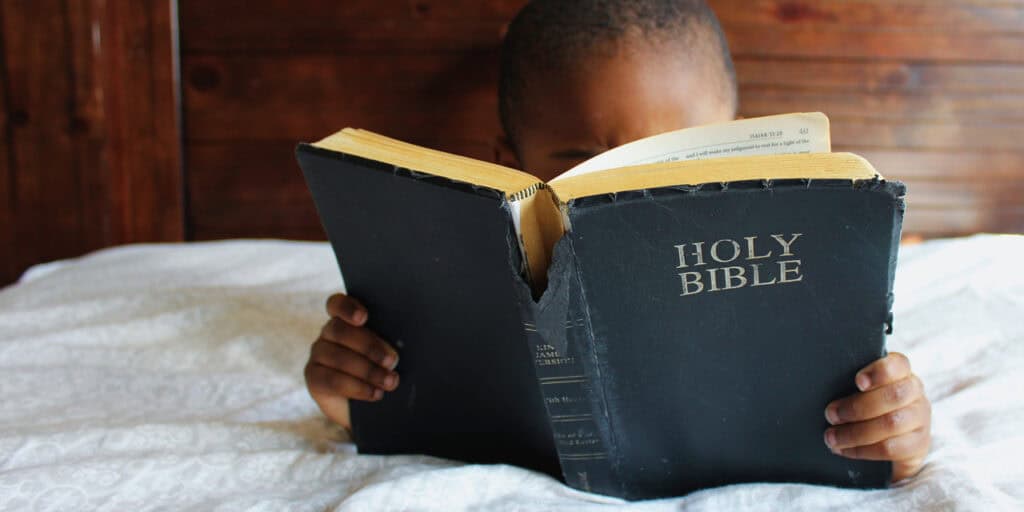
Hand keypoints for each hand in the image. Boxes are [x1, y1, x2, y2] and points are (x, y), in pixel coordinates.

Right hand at [304, 293, 399, 429]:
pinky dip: (357, 387)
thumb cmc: (386, 370)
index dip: (348, 308)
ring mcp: (318, 354)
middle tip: (392, 361)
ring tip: (390, 382)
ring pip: (338, 357)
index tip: (364, 318)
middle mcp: (328, 333)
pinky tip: (375, 393)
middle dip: (369, 346)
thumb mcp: (390, 353)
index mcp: (346, 318)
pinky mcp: (314, 377)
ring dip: (368, 370)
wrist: (371, 405)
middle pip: (340, 330)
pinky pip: (332, 380)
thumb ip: (390, 342)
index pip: (337, 304)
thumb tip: (397, 347)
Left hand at [823, 352, 930, 481]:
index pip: (898, 365)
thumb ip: (849, 384)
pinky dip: (863, 450)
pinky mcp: (918, 445)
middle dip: (857, 407)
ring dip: (855, 432)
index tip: (857, 381)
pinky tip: (844, 450)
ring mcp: (920, 419)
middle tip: (831, 415)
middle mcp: (915, 393)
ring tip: (831, 437)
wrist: (888, 441)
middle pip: (894, 396)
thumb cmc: (864, 406)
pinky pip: (891, 448)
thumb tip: (820, 385)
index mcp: (901, 373)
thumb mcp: (858, 391)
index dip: (879, 372)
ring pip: (892, 424)